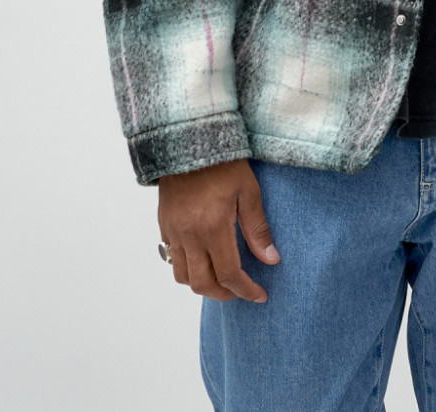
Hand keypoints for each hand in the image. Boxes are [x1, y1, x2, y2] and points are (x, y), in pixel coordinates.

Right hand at [158, 158, 279, 302]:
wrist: (190, 140)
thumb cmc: (224, 164)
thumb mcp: (249, 192)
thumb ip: (258, 229)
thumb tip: (271, 260)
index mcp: (212, 228)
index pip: (229, 274)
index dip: (246, 290)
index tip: (260, 295)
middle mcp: (189, 235)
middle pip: (202, 284)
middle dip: (224, 294)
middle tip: (241, 291)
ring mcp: (173, 232)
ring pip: (183, 277)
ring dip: (203, 284)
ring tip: (222, 278)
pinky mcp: (164, 225)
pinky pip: (172, 258)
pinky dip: (188, 268)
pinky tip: (204, 259)